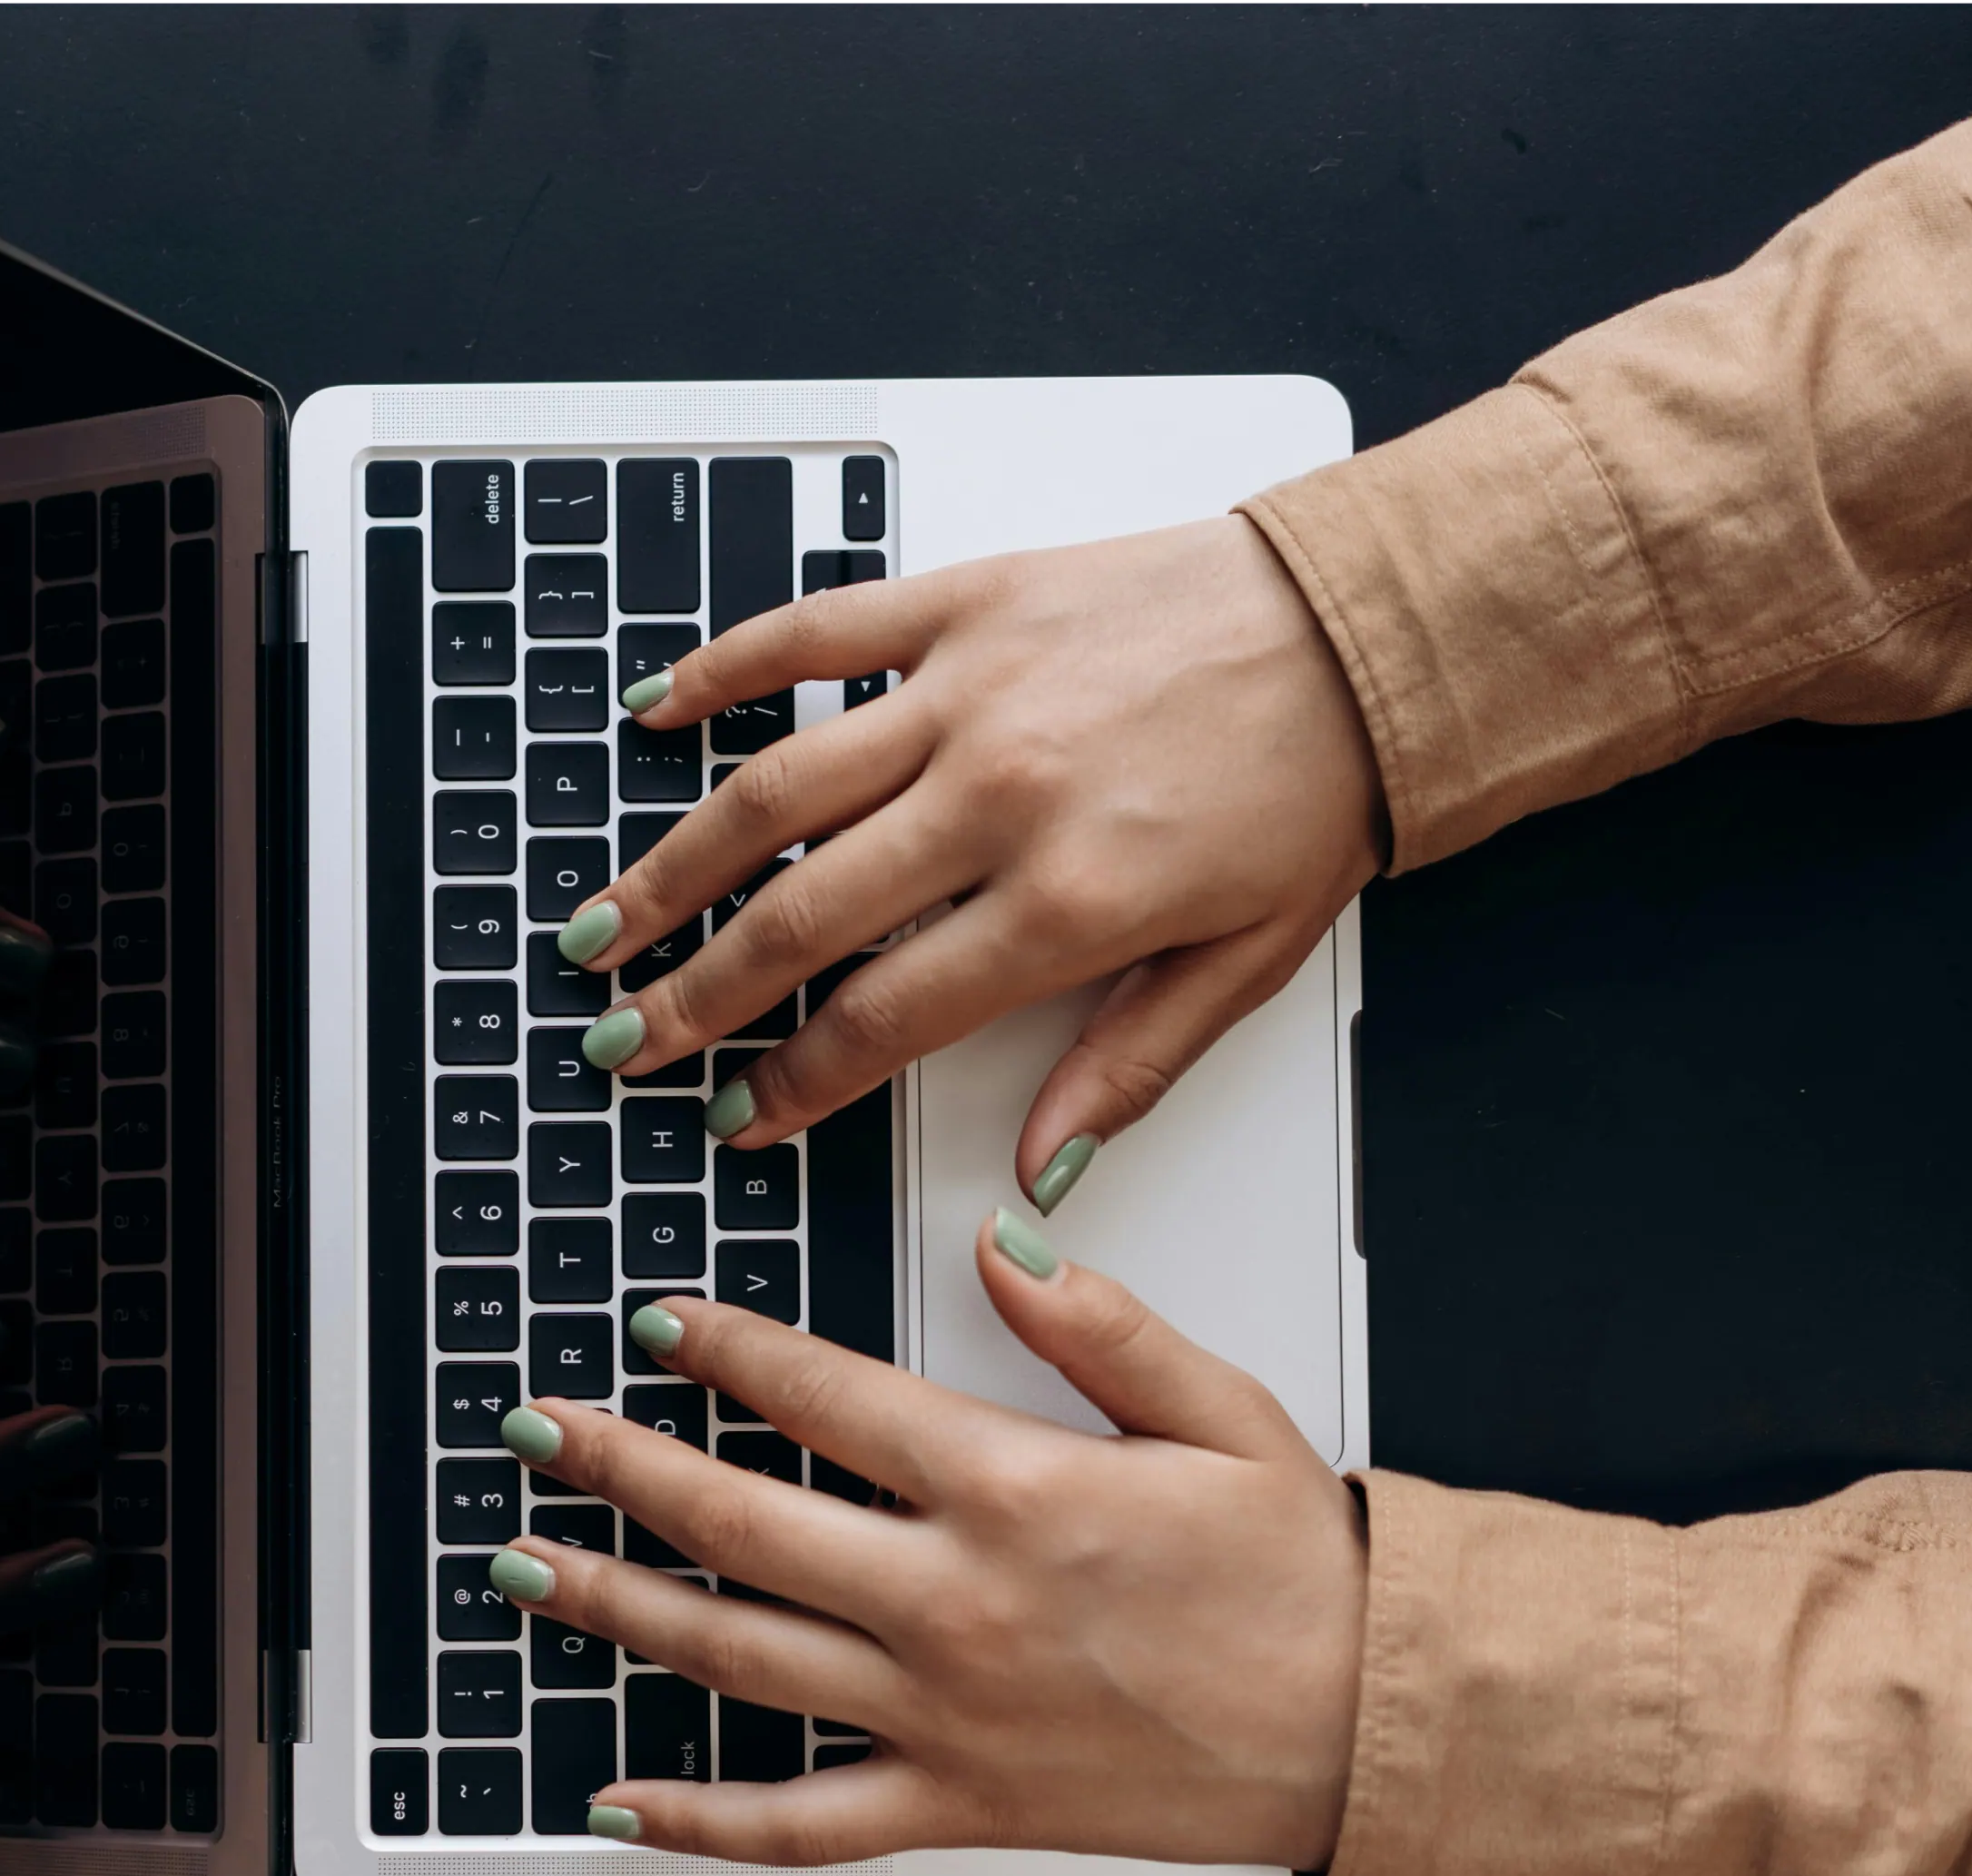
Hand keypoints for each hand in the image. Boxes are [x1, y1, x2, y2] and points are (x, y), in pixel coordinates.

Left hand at [485, 1213, 1366, 1868]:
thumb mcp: (1217, 1411)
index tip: (660, 1324)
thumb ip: (1095, 1321)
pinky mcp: (958, 1806)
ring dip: (616, 1610)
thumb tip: (999, 1241)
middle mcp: (956, 1603)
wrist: (1371, 1725)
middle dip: (620, 1468)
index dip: (728, 1350)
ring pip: (738, 1658)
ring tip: (527, 1567)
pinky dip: (700, 1822)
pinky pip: (801, 1825)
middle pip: (741, 1520)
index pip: (825, 1398)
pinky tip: (617, 1800)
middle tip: (539, 1430)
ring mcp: (944, 1715)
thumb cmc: (1303, 1577)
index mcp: (1014, 1489)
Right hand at [571, 516, 1382, 1209]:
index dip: (791, 1082)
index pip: (884, 1018)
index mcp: (1069, 902)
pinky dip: (721, 672)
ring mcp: (970, 690)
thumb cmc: (1312, 790)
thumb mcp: (1244, 965)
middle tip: (625, 1037)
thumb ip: (1126, 1069)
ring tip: (605, 921)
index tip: (734, 1115)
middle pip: (800, 917)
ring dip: (674, 865)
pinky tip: (657, 716)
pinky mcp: (967, 600)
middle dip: (695, 994)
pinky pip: (813, 635)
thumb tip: (1038, 1178)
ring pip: (775, 790)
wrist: (1366, 631)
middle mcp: (1000, 796)